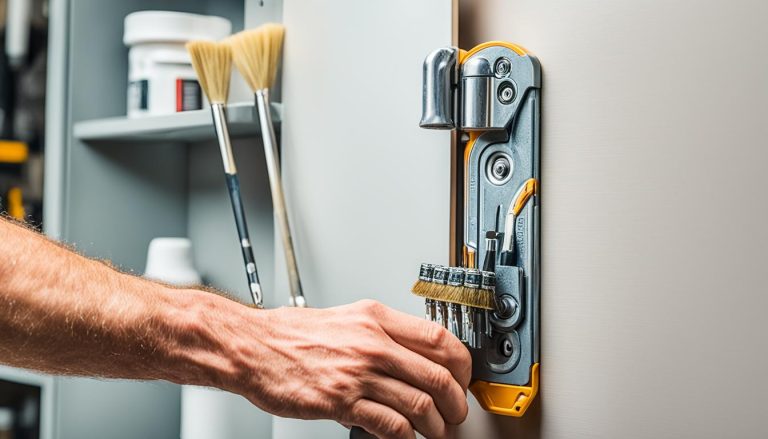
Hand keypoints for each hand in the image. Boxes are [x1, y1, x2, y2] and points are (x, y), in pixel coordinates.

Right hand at [224, 300, 471, 438]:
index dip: (462, 364)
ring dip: (436, 425)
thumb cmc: (293, 334)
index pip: (440, 338)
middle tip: (456, 414)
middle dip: (456, 402)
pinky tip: (405, 438)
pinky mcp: (341, 402)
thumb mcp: (347, 319)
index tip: (463, 379)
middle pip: (438, 374)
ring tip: (435, 432)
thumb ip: (382, 334)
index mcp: (377, 319)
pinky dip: (406, 437)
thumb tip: (414, 355)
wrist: (253, 347)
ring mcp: (358, 373)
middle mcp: (373, 343)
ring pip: (420, 404)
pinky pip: (391, 425)